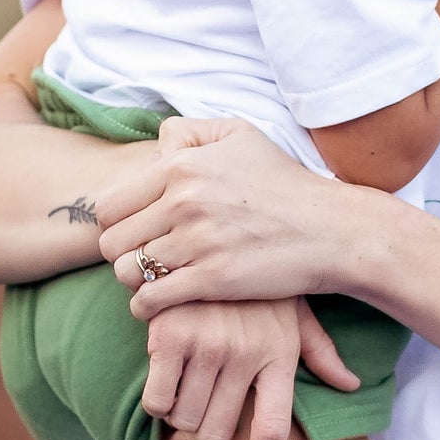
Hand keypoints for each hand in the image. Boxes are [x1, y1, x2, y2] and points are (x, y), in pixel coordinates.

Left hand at [95, 116, 368, 310]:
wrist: (330, 229)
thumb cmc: (284, 183)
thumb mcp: (240, 135)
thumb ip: (189, 133)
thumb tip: (156, 144)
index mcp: (181, 165)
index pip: (108, 203)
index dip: (117, 221)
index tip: (137, 230)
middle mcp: (184, 201)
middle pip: (111, 240)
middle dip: (122, 252)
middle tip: (144, 257)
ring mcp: (198, 241)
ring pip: (125, 272)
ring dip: (134, 280)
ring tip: (153, 279)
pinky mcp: (213, 279)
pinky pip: (150, 299)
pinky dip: (146, 306)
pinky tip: (160, 302)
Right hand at [144, 297, 356, 439]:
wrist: (212, 228)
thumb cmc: (256, 281)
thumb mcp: (295, 310)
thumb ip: (319, 351)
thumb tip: (351, 385)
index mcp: (279, 355)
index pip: (272, 430)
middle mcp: (246, 355)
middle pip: (217, 435)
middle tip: (193, 432)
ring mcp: (207, 345)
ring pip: (184, 421)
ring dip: (178, 421)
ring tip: (181, 398)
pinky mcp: (169, 336)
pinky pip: (157, 400)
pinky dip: (156, 403)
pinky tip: (162, 380)